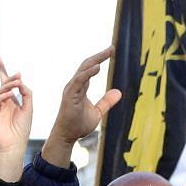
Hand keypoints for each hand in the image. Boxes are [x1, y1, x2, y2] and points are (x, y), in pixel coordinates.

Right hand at [0, 59, 33, 180]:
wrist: (16, 143)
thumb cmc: (22, 128)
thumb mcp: (28, 108)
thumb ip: (26, 95)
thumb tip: (21, 81)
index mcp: (11, 100)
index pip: (6, 83)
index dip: (3, 71)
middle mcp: (2, 101)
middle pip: (2, 85)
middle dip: (8, 78)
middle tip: (18, 74)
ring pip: (0, 92)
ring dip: (8, 86)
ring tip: (17, 83)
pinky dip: (2, 97)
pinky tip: (9, 94)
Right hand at [42, 46, 120, 167]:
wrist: (68, 136)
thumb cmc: (78, 124)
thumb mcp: (98, 111)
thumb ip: (106, 101)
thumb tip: (118, 92)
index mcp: (80, 87)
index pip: (90, 68)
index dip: (100, 59)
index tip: (111, 50)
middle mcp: (74, 85)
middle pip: (87, 66)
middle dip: (99, 56)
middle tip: (112, 48)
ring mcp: (71, 90)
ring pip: (83, 71)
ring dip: (95, 61)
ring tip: (107, 54)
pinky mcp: (70, 96)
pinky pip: (79, 81)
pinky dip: (87, 74)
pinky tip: (97, 68)